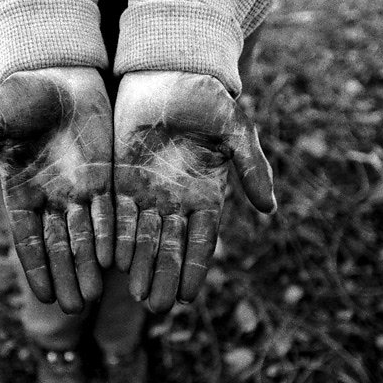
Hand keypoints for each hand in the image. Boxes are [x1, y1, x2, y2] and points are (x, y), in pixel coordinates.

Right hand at [0, 68, 112, 313]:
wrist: (56, 71)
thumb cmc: (18, 96)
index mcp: (20, 192)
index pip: (28, 240)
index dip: (36, 268)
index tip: (45, 298)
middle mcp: (50, 198)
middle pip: (58, 246)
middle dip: (66, 276)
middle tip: (74, 308)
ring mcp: (78, 189)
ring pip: (85, 236)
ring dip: (88, 265)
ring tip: (93, 295)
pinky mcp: (103, 176)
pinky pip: (109, 212)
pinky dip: (110, 236)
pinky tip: (114, 260)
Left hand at [114, 71, 275, 312]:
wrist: (168, 74)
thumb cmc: (207, 100)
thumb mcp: (235, 130)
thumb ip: (250, 168)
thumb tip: (269, 209)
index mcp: (206, 194)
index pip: (202, 241)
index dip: (195, 268)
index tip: (188, 298)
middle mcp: (177, 201)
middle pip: (170, 247)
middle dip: (164, 277)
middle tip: (156, 308)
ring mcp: (148, 192)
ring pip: (144, 237)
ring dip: (140, 266)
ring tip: (135, 296)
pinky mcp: (121, 180)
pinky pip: (119, 216)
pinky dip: (116, 238)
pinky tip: (113, 262)